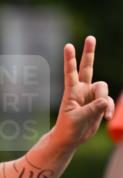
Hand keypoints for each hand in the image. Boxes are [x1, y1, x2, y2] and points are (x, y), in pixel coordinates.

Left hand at [52, 36, 114, 150]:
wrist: (71, 138)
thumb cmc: (68, 129)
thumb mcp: (78, 120)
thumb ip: (92, 109)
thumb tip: (105, 101)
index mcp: (71, 92)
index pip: (70, 73)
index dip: (70, 60)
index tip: (68, 46)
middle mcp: (81, 90)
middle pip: (87, 68)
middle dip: (89, 53)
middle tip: (90, 38)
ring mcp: (90, 95)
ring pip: (103, 88)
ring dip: (104, 100)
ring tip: (104, 114)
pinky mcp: (98, 103)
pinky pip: (107, 101)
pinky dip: (109, 109)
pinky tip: (107, 117)